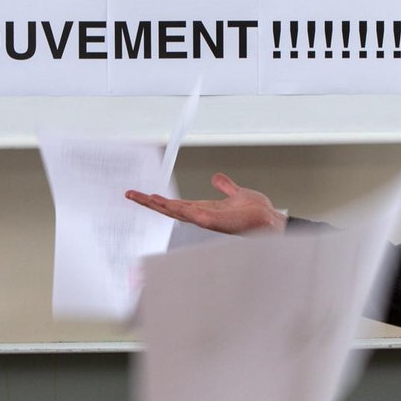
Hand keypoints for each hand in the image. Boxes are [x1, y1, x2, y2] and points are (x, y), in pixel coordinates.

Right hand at [125, 172, 285, 235]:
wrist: (271, 221)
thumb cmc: (255, 213)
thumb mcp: (236, 193)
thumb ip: (225, 186)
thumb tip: (216, 178)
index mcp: (203, 209)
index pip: (174, 204)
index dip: (156, 200)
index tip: (140, 194)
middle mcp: (202, 216)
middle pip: (169, 209)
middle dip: (149, 203)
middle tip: (130, 194)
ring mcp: (208, 220)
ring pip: (179, 212)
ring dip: (161, 206)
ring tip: (145, 198)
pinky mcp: (218, 222)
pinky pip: (197, 217)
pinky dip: (184, 212)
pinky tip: (172, 206)